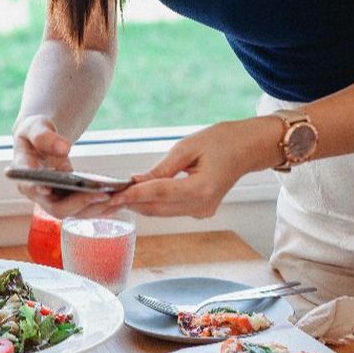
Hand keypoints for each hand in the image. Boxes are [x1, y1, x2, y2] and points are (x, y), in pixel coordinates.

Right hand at [11, 115, 110, 217]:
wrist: (40, 141)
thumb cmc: (35, 133)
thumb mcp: (34, 126)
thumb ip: (44, 136)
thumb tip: (63, 148)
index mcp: (24, 175)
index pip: (30, 187)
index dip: (39, 190)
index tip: (51, 187)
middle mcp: (38, 194)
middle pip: (57, 209)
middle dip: (80, 204)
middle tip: (103, 194)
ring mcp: (54, 200)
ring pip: (75, 213)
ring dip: (96, 208)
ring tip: (117, 197)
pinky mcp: (69, 201)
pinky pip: (85, 209)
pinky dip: (102, 206)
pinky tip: (119, 198)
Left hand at [101, 118, 276, 218]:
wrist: (248, 148)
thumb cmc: (222, 141)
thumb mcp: (187, 147)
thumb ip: (162, 169)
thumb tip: (136, 181)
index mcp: (203, 188)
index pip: (159, 194)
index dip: (133, 195)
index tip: (112, 196)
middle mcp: (202, 206)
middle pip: (157, 208)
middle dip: (130, 202)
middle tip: (104, 195)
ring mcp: (202, 211)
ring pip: (161, 211)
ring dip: (138, 203)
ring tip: (114, 193)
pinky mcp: (199, 211)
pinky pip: (169, 209)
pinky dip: (152, 202)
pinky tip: (136, 193)